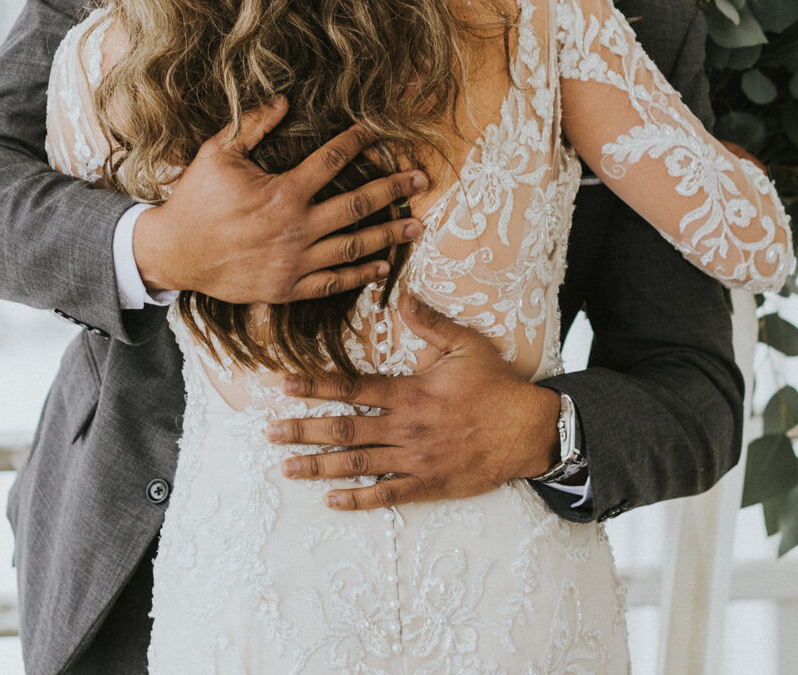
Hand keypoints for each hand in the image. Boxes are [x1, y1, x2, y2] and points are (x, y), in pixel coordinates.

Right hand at [130, 98, 428, 304]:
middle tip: (421, 180)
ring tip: (417, 226)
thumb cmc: (195, 199)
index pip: (332, 161)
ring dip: (389, 235)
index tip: (379, 131)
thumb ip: (253, 125)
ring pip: (354, 247)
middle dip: (394, 190)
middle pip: (358, 205)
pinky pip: (333, 282)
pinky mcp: (288, 287)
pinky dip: (360, 275)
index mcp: (283, 192)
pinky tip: (382, 266)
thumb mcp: (217, 153)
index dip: (359, 142)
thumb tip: (286, 100)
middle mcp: (296, 227)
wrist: (174, 253)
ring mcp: (294, 261)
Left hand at [263, 300, 562, 510]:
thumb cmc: (496, 385)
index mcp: (410, 391)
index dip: (315, 386)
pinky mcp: (429, 484)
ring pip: (358, 464)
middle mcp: (406, 427)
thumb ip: (431, 323)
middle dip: (303, 429)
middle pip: (344, 429)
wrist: (528, 430)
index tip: (284, 386)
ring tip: (286, 467)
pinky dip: (358, 499)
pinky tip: (331, 500)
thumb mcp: (467, 345)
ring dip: (319, 466)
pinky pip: (387, 494)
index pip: (352, 388)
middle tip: (269, 432)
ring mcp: (415, 458)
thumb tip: (403, 296)